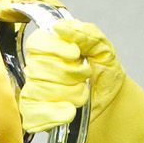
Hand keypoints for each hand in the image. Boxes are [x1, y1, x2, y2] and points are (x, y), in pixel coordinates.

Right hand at [11, 17, 125, 133]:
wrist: (113, 101)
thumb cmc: (104, 72)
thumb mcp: (103, 48)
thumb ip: (86, 33)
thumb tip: (60, 27)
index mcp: (49, 46)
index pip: (36, 44)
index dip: (54, 49)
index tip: (75, 54)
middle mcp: (36, 67)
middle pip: (38, 69)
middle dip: (69, 74)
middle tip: (86, 76)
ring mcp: (33, 91)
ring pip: (37, 91)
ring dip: (68, 94)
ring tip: (83, 94)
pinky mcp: (34, 113)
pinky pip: (30, 114)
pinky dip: (52, 114)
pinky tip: (69, 112)